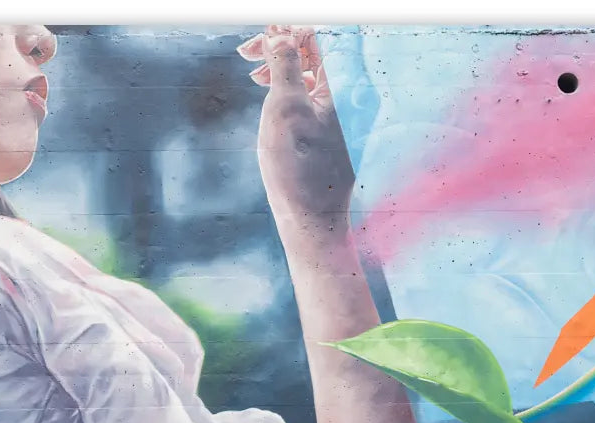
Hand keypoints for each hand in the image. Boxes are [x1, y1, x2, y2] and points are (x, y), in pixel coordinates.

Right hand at [239, 25, 354, 221]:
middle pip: (315, 52)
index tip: (257, 41)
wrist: (312, 219)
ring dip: (282, 67)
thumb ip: (285, 65)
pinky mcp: (332, 130)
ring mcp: (340, 113)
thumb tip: (280, 35)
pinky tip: (271, 98)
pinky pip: (313, 94)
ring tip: (255, 75)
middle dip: (280, 46)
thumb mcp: (284, 108)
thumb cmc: (296, 169)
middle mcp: (347, 95)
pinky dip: (290, 89)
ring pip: (311, 73)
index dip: (285, 32)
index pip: (315, 38)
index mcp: (341, 84)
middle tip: (247, 53)